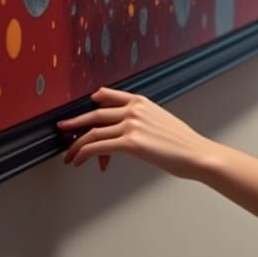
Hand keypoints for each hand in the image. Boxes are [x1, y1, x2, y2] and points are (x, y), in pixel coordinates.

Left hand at [57, 87, 209, 177]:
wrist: (195, 153)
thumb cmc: (181, 142)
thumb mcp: (161, 121)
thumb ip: (142, 119)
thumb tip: (128, 129)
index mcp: (142, 102)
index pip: (109, 95)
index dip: (93, 102)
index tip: (84, 107)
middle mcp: (134, 110)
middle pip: (96, 114)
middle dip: (75, 123)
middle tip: (62, 129)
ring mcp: (131, 125)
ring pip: (93, 133)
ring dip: (76, 146)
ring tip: (69, 157)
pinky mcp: (130, 143)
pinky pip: (97, 147)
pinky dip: (83, 154)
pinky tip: (79, 161)